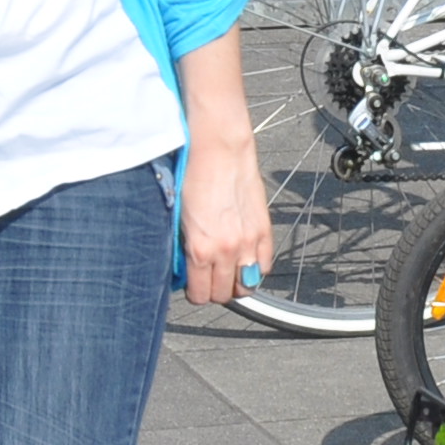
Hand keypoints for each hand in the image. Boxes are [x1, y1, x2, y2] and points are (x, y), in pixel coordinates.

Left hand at [181, 130, 276, 307]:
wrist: (220, 149)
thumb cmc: (194, 176)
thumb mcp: (180, 218)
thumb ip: (185, 248)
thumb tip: (186, 267)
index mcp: (200, 250)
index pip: (200, 295)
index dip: (194, 293)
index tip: (192, 284)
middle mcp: (227, 251)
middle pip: (223, 294)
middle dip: (213, 289)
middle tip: (208, 277)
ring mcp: (249, 243)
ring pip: (247, 286)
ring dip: (236, 282)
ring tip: (227, 270)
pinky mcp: (264, 231)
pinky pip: (264, 267)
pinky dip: (254, 268)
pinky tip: (244, 258)